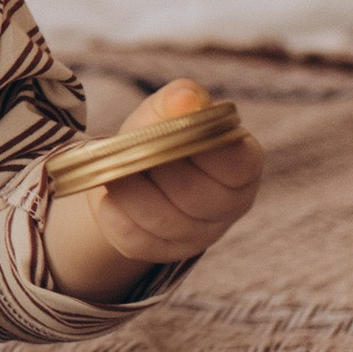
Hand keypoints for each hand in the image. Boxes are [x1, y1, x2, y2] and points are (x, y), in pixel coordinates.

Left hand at [43, 79, 265, 305]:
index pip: (237, 164)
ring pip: (165, 220)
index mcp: (243, 163)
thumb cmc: (160, 134)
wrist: (132, 171)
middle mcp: (231, 204)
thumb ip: (178, 100)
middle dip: (157, 169)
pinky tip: (110, 198)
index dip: (202, 150)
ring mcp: (201, 234)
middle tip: (133, 151)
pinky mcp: (165, 252)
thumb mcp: (166, 111)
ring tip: (114, 172)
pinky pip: (138, 240)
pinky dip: (116, 215)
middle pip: (197, 196)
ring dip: (131, 192)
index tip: (173, 134)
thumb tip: (187, 99)